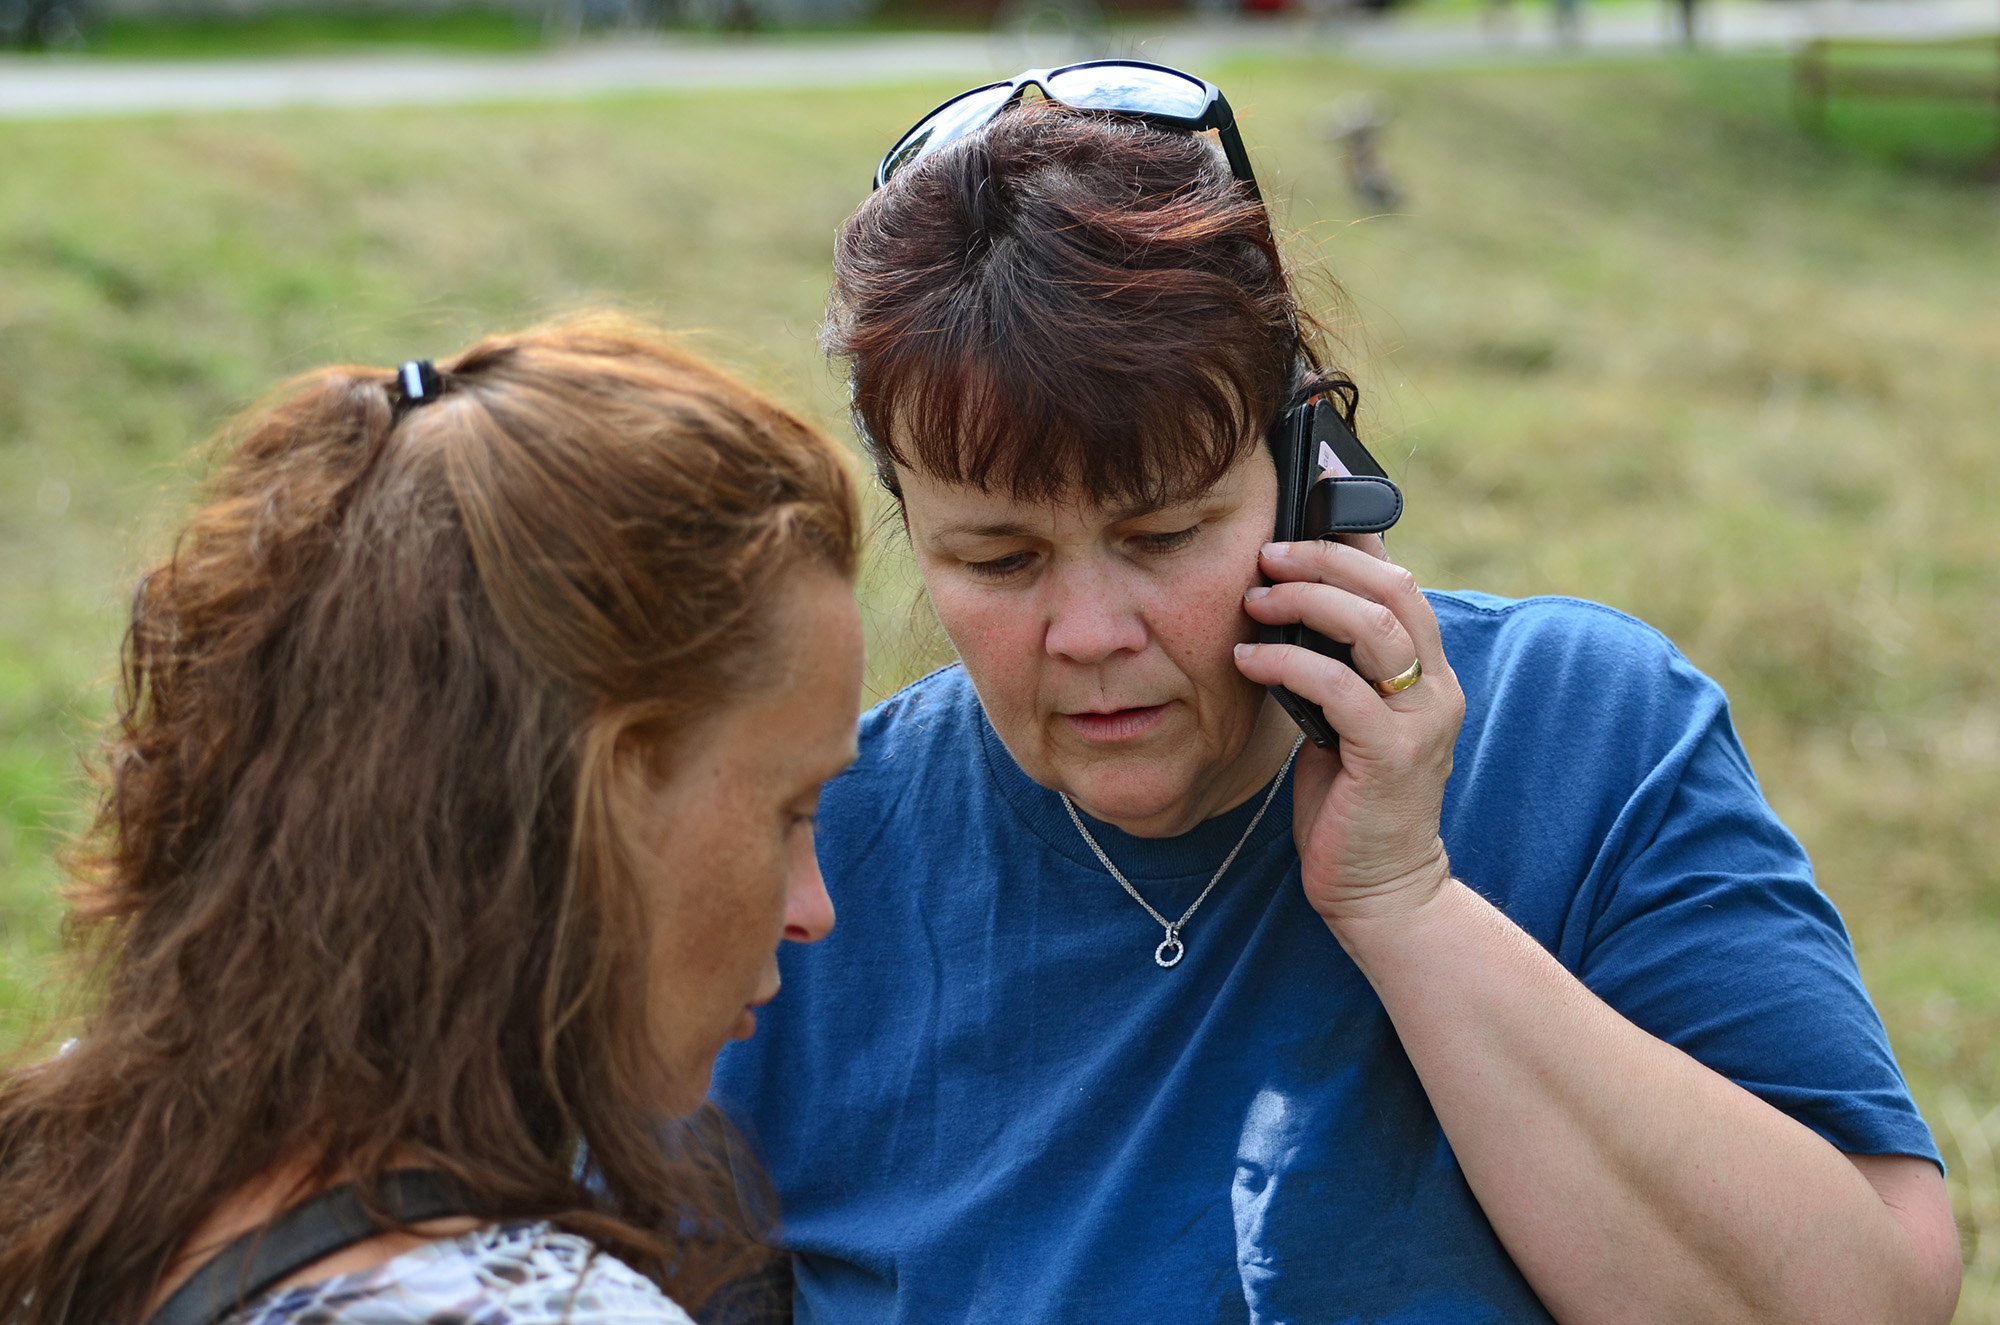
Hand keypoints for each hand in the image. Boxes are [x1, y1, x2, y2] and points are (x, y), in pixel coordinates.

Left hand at [1233, 538, 1464, 930]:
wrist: (1380, 889)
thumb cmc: (1351, 803)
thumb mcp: (1341, 719)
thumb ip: (1332, 666)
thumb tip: (1283, 605)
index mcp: (1426, 672)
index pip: (1399, 580)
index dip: (1356, 535)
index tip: (1309, 498)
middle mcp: (1435, 687)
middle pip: (1393, 588)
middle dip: (1325, 559)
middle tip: (1266, 554)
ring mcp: (1421, 719)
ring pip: (1373, 626)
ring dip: (1306, 601)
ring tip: (1254, 599)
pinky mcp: (1392, 755)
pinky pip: (1339, 686)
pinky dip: (1288, 664)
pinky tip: (1249, 660)